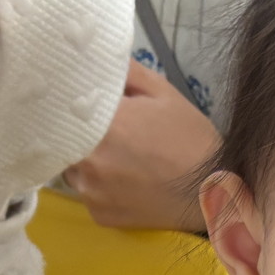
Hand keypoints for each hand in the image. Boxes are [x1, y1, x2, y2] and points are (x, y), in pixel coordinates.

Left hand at [63, 61, 220, 232]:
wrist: (211, 192)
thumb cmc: (189, 138)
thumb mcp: (162, 92)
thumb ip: (125, 71)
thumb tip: (97, 59)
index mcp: (102, 125)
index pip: (63, 107)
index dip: (67, 103)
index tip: (75, 99)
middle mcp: (88, 161)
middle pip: (63, 139)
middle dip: (76, 132)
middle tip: (101, 128)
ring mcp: (91, 192)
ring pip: (73, 168)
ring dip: (85, 159)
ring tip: (114, 156)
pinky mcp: (98, 215)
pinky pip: (88, 193)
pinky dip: (98, 185)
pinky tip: (122, 179)